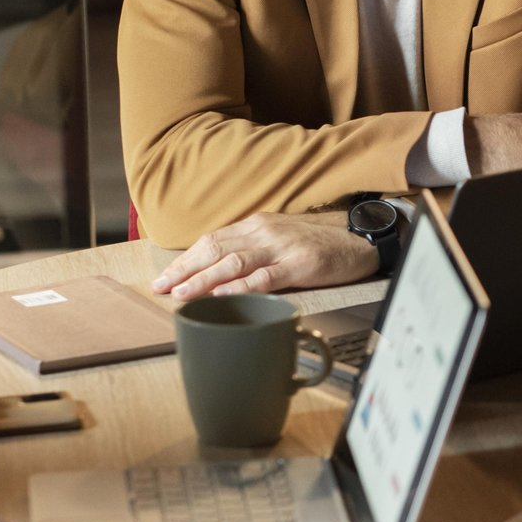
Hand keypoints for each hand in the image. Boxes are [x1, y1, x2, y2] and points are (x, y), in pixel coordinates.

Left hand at [153, 210, 375, 298]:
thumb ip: (253, 250)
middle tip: (161, 288)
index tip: (165, 277)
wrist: (360, 237)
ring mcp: (281, 247)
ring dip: (203, 279)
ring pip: (233, 262)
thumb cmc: (321, 242)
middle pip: (215, 249)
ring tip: (181, 294)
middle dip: (185, 270)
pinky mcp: (300, 264)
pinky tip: (223, 296)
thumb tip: (220, 272)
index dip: (186, 260)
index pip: (212, 241)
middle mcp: (263, 232)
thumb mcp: (281, 239)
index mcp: (256, 225)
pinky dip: (241, 287)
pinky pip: (265, 277)